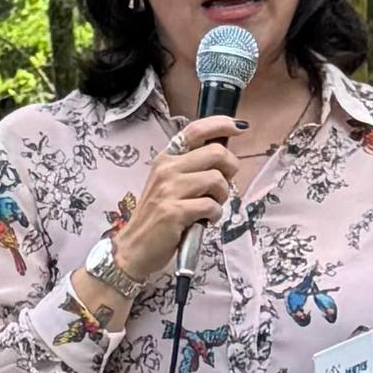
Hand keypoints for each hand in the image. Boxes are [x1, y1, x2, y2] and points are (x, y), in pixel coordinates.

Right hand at [103, 129, 242, 287]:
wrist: (133, 248)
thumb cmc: (156, 218)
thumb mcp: (169, 186)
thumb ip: (191, 169)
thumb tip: (224, 159)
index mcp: (166, 159)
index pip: (196, 130)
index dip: (221, 124)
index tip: (239, 127)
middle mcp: (167, 169)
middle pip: (216, 153)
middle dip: (230, 169)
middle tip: (222, 186)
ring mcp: (169, 190)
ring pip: (217, 180)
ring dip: (222, 196)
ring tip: (210, 207)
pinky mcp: (175, 211)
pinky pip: (211, 206)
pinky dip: (215, 215)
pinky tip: (205, 220)